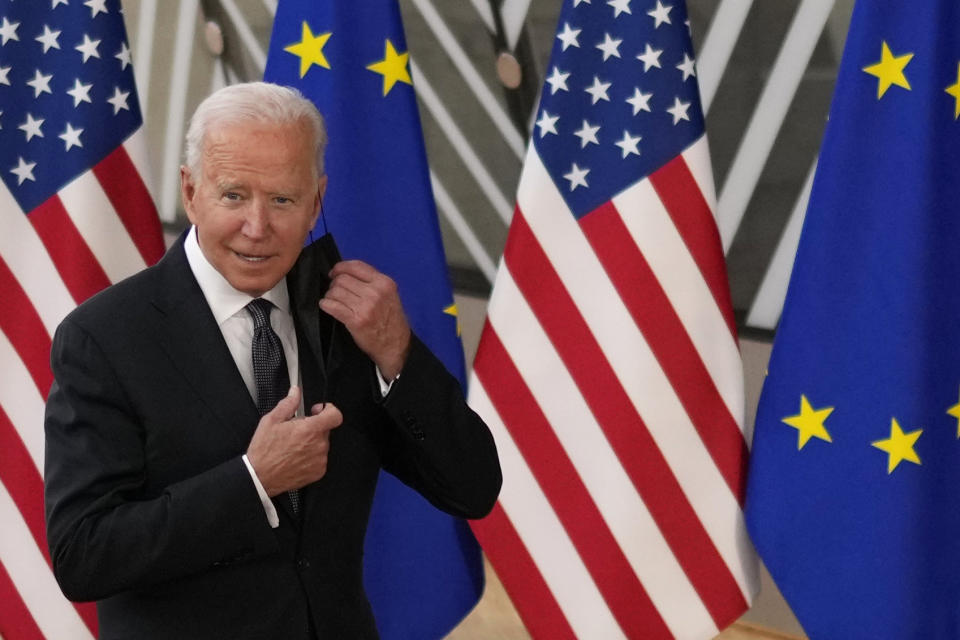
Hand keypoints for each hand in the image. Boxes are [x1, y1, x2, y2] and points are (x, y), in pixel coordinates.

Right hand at [246, 386, 341, 495]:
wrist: (260, 477)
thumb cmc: (264, 451)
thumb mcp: (272, 421)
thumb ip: (288, 403)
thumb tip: (295, 392)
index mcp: (310, 430)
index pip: (335, 415)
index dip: (329, 409)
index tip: (319, 411)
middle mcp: (319, 445)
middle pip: (325, 429)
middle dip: (313, 427)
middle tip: (296, 431)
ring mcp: (320, 459)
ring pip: (322, 444)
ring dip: (312, 442)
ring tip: (293, 446)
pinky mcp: (318, 471)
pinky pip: (320, 458)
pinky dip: (311, 456)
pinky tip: (296, 457)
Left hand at [320, 260, 410, 378]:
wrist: (395, 345)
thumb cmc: (391, 320)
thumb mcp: (389, 295)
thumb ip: (372, 282)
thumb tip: (346, 273)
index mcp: (384, 283)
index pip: (356, 266)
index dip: (340, 267)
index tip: (334, 273)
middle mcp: (375, 292)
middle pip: (343, 278)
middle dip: (334, 284)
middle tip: (335, 291)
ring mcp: (365, 306)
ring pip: (335, 291)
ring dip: (330, 295)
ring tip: (333, 301)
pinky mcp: (356, 320)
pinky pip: (332, 306)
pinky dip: (325, 304)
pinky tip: (327, 306)